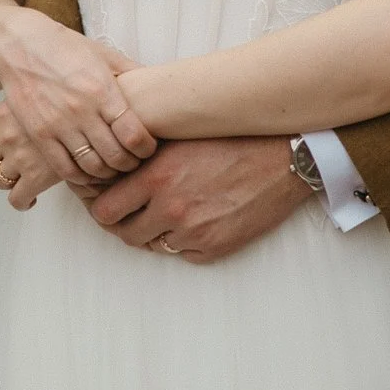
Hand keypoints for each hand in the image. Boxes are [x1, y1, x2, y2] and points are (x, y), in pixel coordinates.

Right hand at [0, 0, 155, 188]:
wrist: (18, 46)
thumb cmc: (64, 48)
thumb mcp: (102, 53)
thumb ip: (130, 72)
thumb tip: (159, 84)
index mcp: (102, 89)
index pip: (134, 134)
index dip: (146, 148)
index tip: (148, 148)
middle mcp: (81, 110)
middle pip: (116, 155)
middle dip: (130, 164)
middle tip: (133, 162)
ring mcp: (57, 124)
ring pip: (92, 166)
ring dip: (108, 173)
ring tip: (113, 168)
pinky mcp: (38, 135)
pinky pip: (65, 168)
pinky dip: (81, 178)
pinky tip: (88, 172)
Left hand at [80, 135, 310, 262]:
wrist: (285, 156)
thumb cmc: (233, 137)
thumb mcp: (181, 136)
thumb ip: (143, 156)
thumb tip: (110, 170)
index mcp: (157, 177)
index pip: (105, 211)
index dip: (104, 207)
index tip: (109, 201)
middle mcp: (171, 208)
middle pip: (125, 233)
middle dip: (127, 222)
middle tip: (136, 209)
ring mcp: (194, 232)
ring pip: (154, 244)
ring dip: (158, 230)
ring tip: (173, 208)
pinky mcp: (216, 247)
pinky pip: (183, 253)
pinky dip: (185, 241)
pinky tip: (199, 217)